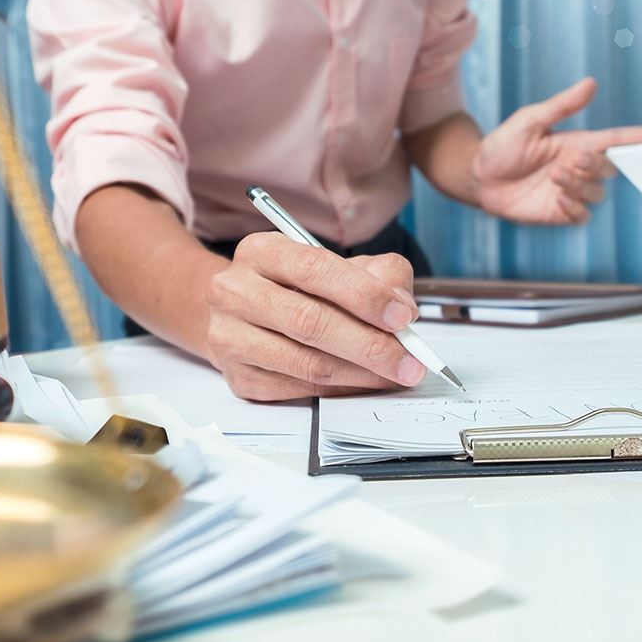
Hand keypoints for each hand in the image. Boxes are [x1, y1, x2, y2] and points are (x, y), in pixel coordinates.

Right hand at [205, 233, 428, 399]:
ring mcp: (231, 337)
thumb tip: (404, 309)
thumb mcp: (341, 266)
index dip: (363, 295)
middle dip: (370, 345)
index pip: (314, 270)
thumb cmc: (301, 287)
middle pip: (309, 322)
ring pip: (306, 363)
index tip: (402, 317)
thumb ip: (380, 276)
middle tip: (410, 360)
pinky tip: (366, 383)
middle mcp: (236, 292)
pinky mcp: (239, 377)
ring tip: (395, 374)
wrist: (243, 314)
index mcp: (261, 252)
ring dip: (361, 374)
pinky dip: (341, 390)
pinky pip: (299, 390)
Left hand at [472, 77, 641, 223]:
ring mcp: (570, 192)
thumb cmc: (503, 145)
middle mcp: (578, 168)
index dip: (640, 138)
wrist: (479, 178)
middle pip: (609, 169)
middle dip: (597, 165)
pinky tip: (556, 199)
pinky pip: (581, 215)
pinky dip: (574, 208)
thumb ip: (561, 106)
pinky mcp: (559, 213)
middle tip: (573, 160)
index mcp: (577, 143)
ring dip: (580, 185)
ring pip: (596, 193)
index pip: (615, 140)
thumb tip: (590, 83)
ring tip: (554, 176)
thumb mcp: (530, 120)